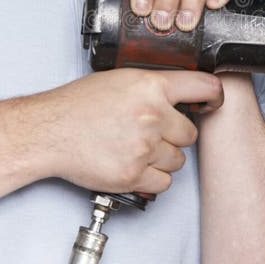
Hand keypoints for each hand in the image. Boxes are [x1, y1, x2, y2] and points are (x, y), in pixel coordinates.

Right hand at [36, 67, 222, 194]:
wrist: (50, 131)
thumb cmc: (78, 106)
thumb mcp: (120, 81)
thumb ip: (152, 88)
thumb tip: (179, 98)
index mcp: (151, 87)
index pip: (203, 87)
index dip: (214, 96)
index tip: (215, 102)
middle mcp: (152, 116)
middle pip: (190, 134)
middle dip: (173, 136)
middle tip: (150, 133)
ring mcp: (144, 147)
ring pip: (178, 161)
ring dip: (162, 159)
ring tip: (135, 149)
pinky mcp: (134, 174)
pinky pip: (163, 183)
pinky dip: (151, 179)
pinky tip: (134, 166)